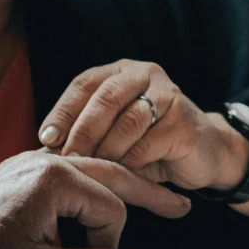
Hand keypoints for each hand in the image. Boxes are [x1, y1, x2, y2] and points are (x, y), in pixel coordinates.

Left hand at [0, 149, 190, 248]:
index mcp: (54, 181)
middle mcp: (47, 162)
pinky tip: (104, 197)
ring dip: (123, 185)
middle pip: (113, 173)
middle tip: (181, 207)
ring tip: (153, 197)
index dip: (110, 243)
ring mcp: (34, 162)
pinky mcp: (23, 170)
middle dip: (148, 192)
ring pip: (94, 169)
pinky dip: (96, 185)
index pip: (111, 209)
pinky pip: (72, 171)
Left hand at [39, 59, 248, 191]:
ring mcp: (169, 96)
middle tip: (68, 160)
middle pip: (106, 98)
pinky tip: (122, 176)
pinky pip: (149, 144)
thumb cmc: (148, 145)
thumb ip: (85, 133)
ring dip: (106, 150)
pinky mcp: (184, 124)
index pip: (84, 84)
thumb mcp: (112, 133)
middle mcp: (145, 75)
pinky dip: (130, 163)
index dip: (63, 111)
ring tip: (94, 171)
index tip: (46, 138)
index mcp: (121, 72)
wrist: (203, 155)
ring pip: (128, 121)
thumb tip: (44, 149)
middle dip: (82, 132)